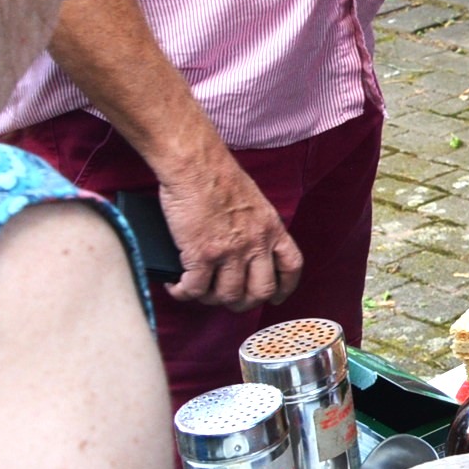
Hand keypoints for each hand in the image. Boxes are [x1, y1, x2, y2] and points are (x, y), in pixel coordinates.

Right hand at [162, 155, 303, 309]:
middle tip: (227, 299)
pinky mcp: (202, 255)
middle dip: (244, 303)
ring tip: (197, 289)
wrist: (197, 166)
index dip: (285, 287)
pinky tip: (177, 285)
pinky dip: (183, 293)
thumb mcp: (253, 203)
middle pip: (260, 291)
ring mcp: (230, 251)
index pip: (291, 266)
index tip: (276, 298)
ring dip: (210, 299)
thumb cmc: (218, 177)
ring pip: (227, 296)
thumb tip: (245, 252)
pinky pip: (195, 290)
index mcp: (272, 228)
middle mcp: (256, 243)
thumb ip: (255, 228)